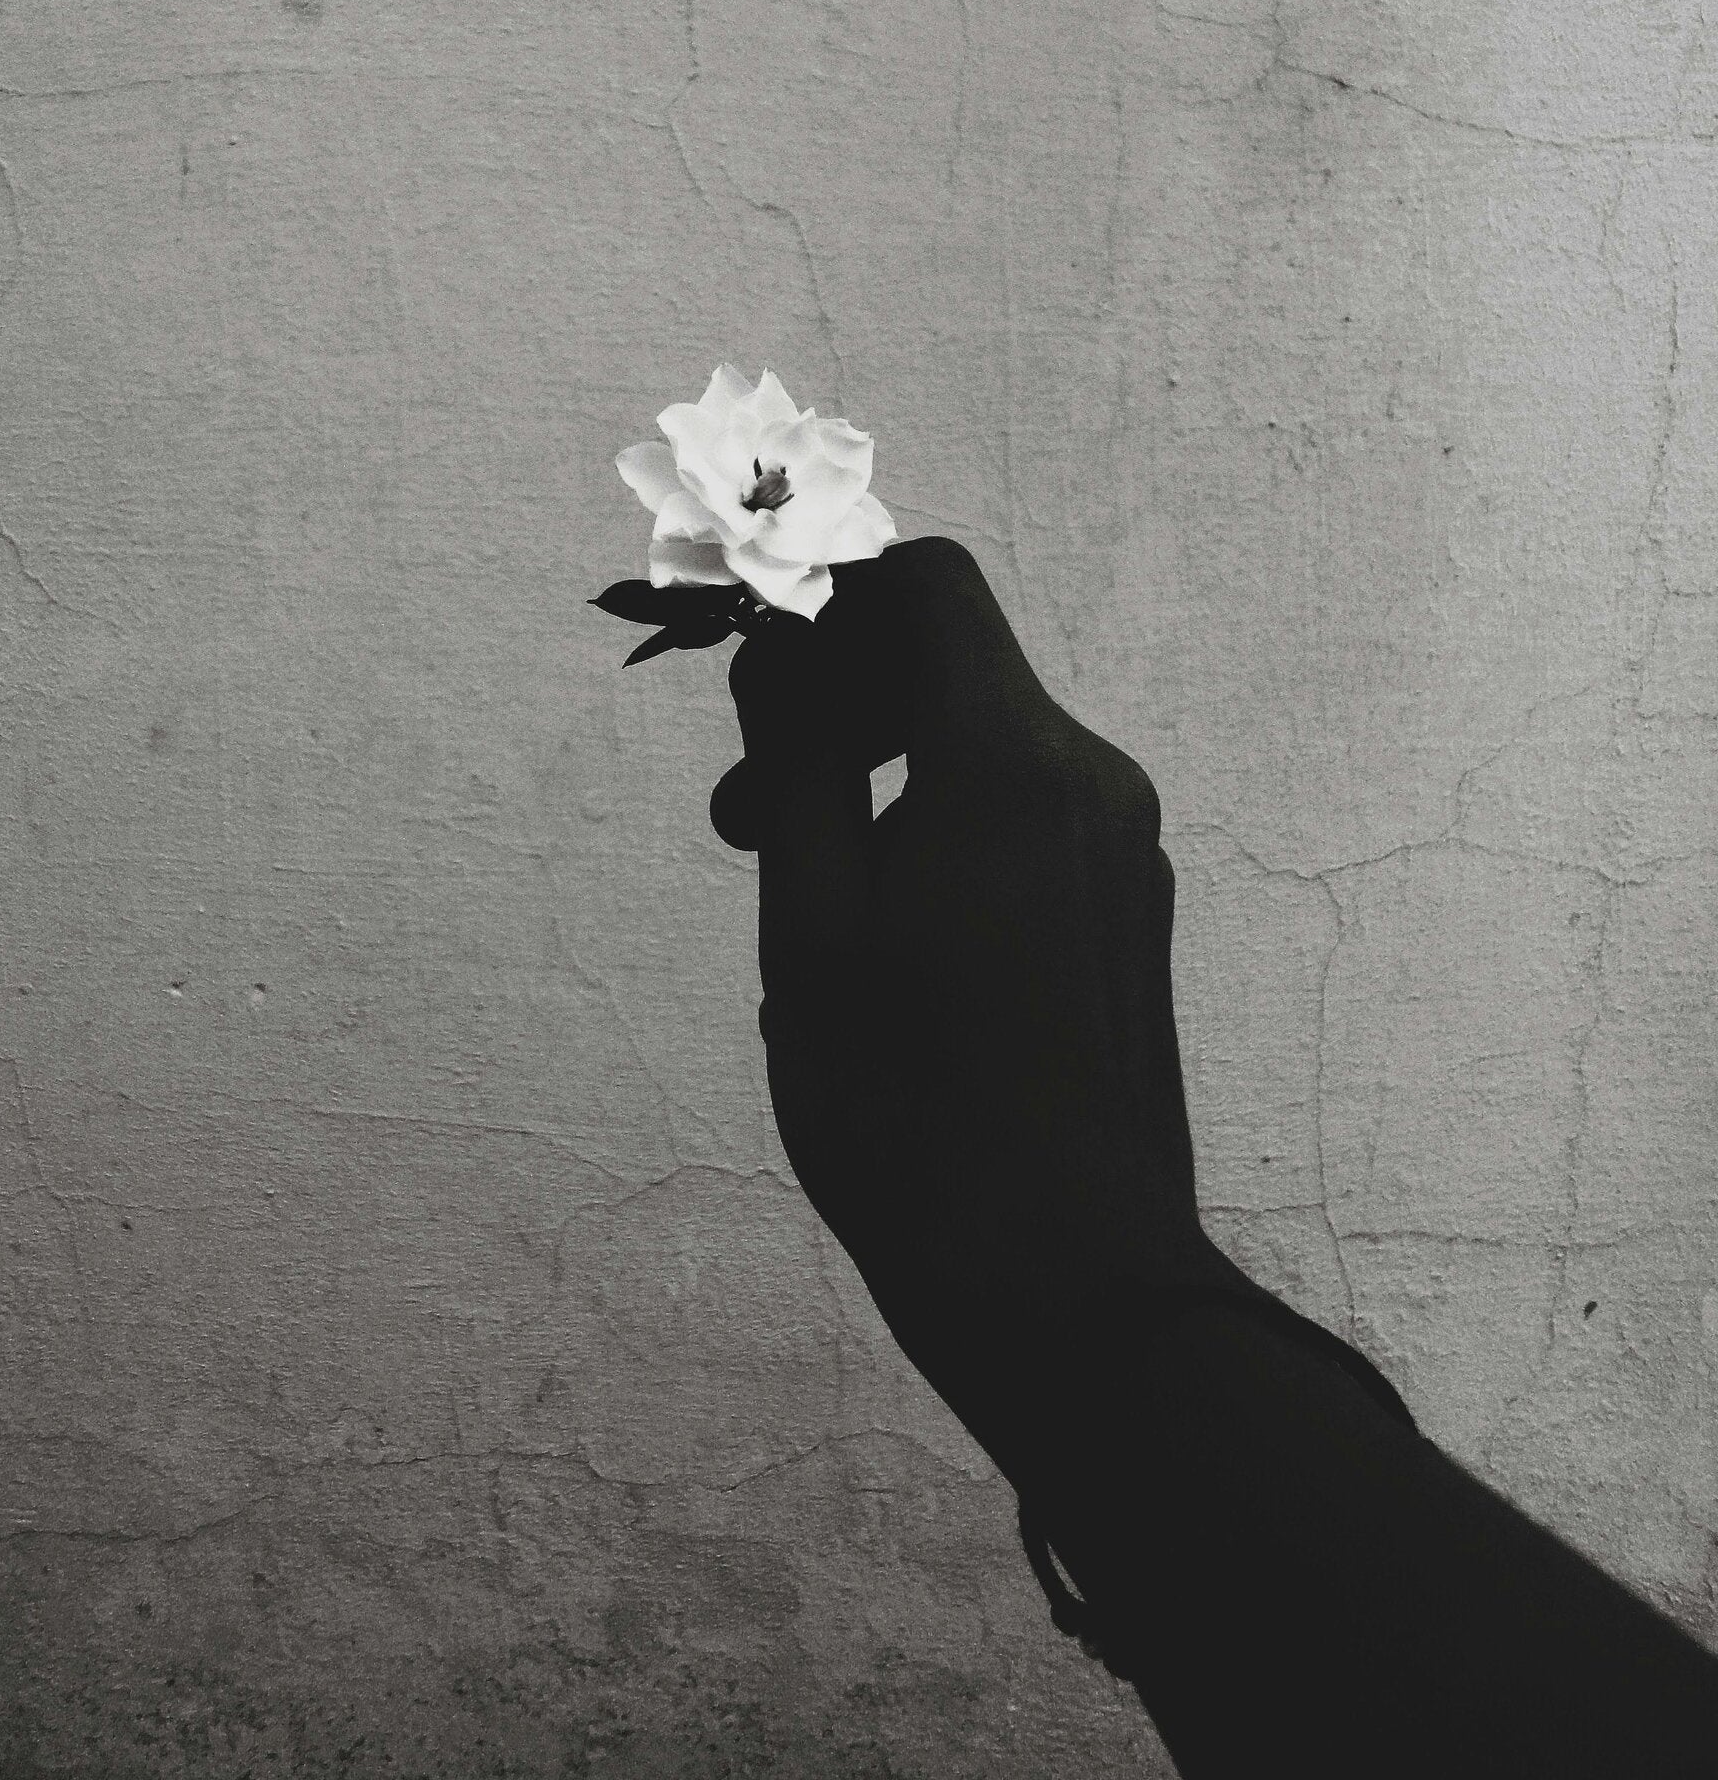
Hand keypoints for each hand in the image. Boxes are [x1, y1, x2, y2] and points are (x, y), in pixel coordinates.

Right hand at [709, 536, 1242, 1508]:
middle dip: (838, 700)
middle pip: (953, 661)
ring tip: (798, 885)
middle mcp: (1090, 782)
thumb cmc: (914, 1117)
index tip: (753, 672)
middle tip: (744, 811)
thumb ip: (798, 765)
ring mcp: (1123, 850)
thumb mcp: (812, 930)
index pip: (929, 586)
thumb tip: (780, 652)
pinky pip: (1025, 812)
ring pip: (983, 743)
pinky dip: (941, 825)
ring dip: (881, 772)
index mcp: (1010, 767)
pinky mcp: (1127, 912)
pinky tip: (884, 936)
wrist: (1072, 1285)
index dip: (830, 597)